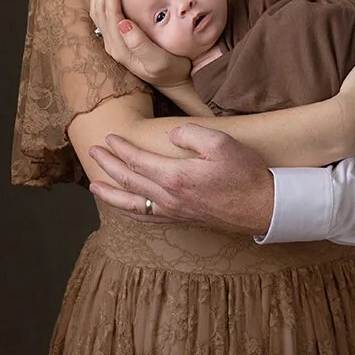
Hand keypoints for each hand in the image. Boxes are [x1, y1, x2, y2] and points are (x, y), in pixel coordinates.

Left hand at [88, 125, 273, 234]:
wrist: (263, 206)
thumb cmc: (245, 173)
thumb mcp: (221, 142)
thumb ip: (190, 134)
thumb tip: (170, 135)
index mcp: (175, 176)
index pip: (137, 161)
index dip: (121, 149)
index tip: (109, 137)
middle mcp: (169, 197)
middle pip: (128, 181)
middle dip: (107, 166)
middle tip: (92, 152)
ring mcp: (174, 211)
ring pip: (131, 204)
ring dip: (110, 193)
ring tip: (93, 185)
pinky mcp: (181, 219)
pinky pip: (146, 218)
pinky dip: (129, 211)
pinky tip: (123, 207)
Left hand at [90, 0, 191, 87]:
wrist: (176, 82)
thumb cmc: (173, 70)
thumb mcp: (159, 62)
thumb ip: (140, 44)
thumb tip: (122, 23)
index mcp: (121, 47)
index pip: (110, 12)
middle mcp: (113, 45)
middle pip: (100, 9)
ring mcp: (113, 43)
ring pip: (98, 12)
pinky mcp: (117, 41)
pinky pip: (103, 16)